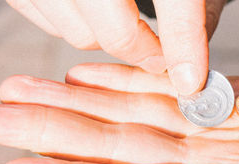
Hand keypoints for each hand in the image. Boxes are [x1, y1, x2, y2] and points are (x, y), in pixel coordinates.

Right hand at [7, 0, 226, 93]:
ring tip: (123, 16)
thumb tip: (191, 57)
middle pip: (116, 33)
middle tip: (160, 52)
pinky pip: (42, 16)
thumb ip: (196, 6)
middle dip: (143, 50)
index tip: (193, 80)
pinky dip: (69, 20)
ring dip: (106, 36)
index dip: (185, 47)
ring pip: (77, 33)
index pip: (177, 6)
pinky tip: (90, 5)